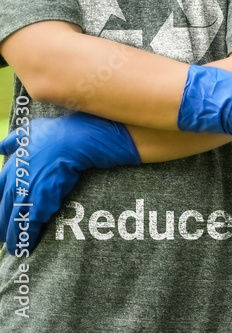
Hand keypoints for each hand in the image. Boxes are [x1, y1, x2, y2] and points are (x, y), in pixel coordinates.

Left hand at [0, 114, 139, 254]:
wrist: (80, 138)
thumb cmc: (59, 132)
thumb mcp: (30, 130)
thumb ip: (14, 141)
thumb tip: (1, 147)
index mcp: (13, 165)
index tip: (1, 214)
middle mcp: (16, 180)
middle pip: (3, 207)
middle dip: (2, 223)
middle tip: (2, 236)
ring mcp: (28, 190)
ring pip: (14, 218)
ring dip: (12, 233)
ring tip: (12, 246)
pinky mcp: (42, 200)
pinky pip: (29, 223)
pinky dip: (26, 236)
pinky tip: (25, 245)